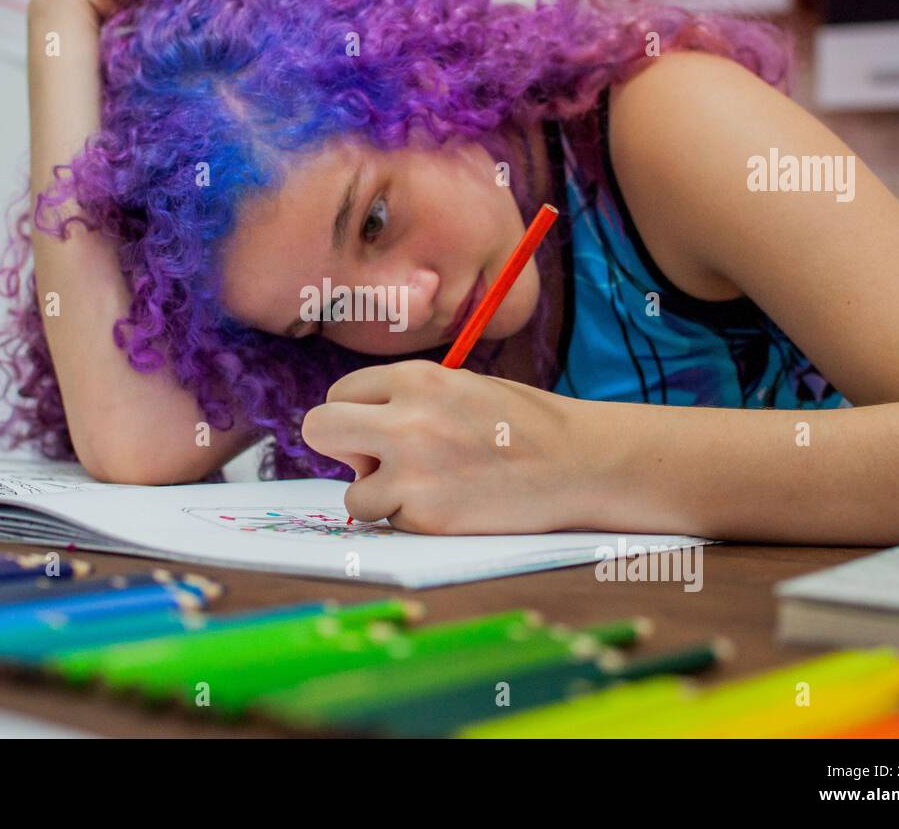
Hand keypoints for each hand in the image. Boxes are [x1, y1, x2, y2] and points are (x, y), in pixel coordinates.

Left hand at [302, 360, 604, 534]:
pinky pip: (389, 521)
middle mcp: (407, 420)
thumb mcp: (459, 387)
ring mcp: (414, 471)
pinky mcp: (426, 517)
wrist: (579, 464)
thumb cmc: (520, 424)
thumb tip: (353, 425)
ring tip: (429, 485)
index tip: (382, 428)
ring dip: (380, 494)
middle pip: (320, 428)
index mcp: (416, 378)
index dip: (358, 414)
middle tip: (373, 458)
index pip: (340, 394)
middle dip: (340, 446)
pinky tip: (450, 504)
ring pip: (352, 490)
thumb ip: (405, 399)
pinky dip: (410, 519)